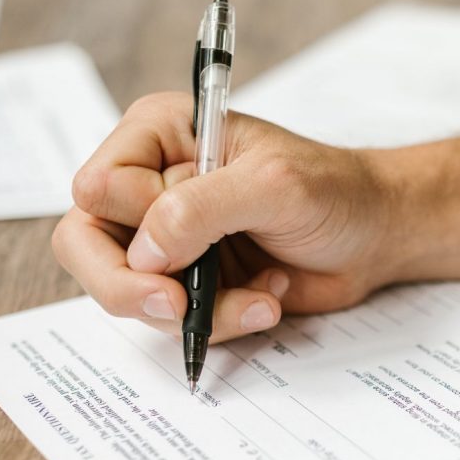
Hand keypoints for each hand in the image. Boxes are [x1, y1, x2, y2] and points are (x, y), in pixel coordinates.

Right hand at [53, 92, 412, 341]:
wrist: (374, 236)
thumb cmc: (332, 190)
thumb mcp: (271, 185)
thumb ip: (199, 209)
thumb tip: (142, 254)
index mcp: (157, 137)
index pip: (96, 189)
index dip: (134, 225)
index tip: (186, 246)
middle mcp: (149, 185)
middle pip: (85, 246)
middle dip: (133, 289)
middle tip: (178, 308)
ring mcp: (166, 237)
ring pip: (129, 293)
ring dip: (198, 310)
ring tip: (261, 295)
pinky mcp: (187, 280)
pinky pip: (171, 320)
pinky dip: (220, 323)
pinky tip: (267, 299)